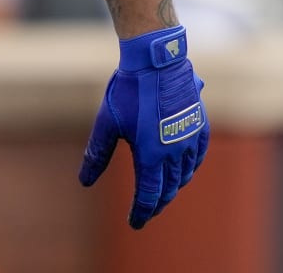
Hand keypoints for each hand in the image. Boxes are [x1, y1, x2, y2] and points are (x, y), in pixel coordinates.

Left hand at [79, 25, 208, 228]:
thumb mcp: (107, 123)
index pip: (148, 195)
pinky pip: (198, 154)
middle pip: (168, 188)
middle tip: (148, 211)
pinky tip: (186, 168)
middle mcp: (174, 151)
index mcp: (151, 155)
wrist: (156, 60)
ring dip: (174, 187)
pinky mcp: (199, 122)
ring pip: (185, 173)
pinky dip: (191, 167)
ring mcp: (190, 137)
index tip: (135, 223)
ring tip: (164, 192)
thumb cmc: (128, 90)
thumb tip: (84, 181)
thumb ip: (97, 154)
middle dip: (157, 203)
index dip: (142, 211)